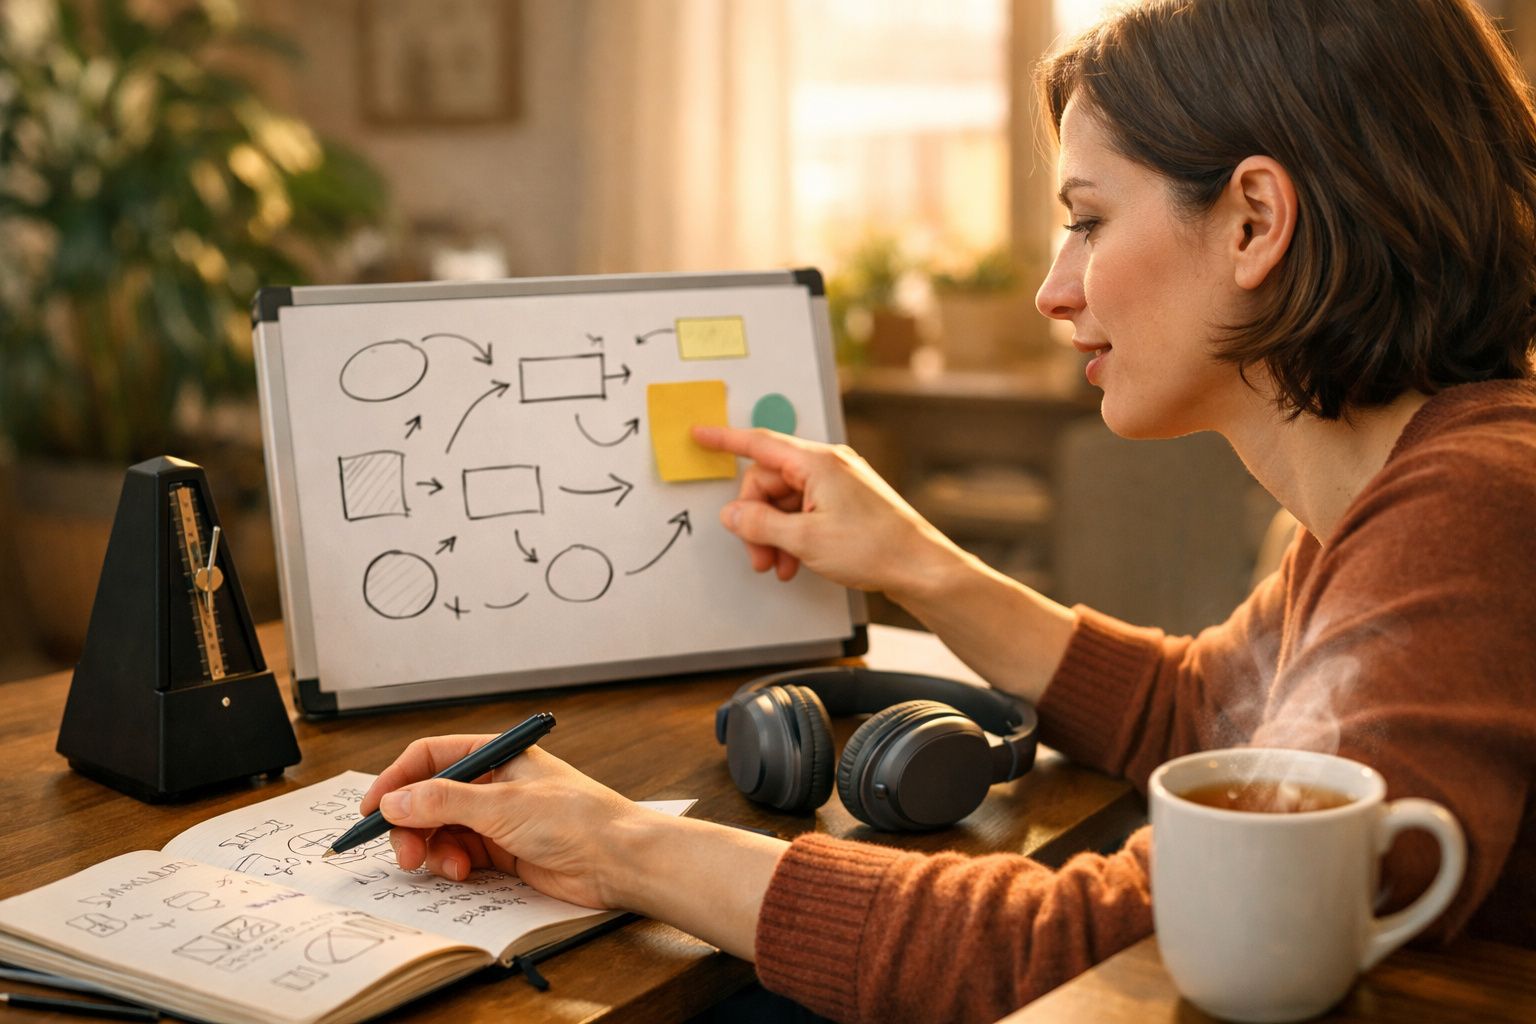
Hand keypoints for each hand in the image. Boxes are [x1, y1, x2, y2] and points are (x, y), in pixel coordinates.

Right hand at [360, 734, 788, 959]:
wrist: (618, 860)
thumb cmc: (577, 818)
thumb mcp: (502, 804)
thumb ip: (444, 801)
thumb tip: (395, 800)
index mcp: (496, 754)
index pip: (431, 757)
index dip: (396, 780)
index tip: (372, 809)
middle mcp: (494, 783)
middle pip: (429, 799)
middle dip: (412, 825)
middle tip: (406, 854)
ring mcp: (497, 819)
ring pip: (441, 831)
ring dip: (433, 850)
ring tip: (445, 867)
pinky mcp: (503, 852)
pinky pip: (459, 856)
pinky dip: (452, 866)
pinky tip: (463, 875)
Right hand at [691, 425, 963, 600]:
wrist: (920, 567)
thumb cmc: (874, 547)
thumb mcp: (805, 539)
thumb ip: (761, 524)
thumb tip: (733, 514)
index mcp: (817, 462)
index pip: (759, 443)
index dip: (724, 440)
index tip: (699, 434)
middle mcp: (828, 465)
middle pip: (769, 482)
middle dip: (755, 519)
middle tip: (757, 555)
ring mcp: (838, 483)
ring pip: (785, 501)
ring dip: (774, 534)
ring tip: (777, 566)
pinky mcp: (846, 502)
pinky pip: (805, 510)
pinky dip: (793, 535)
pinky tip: (794, 562)